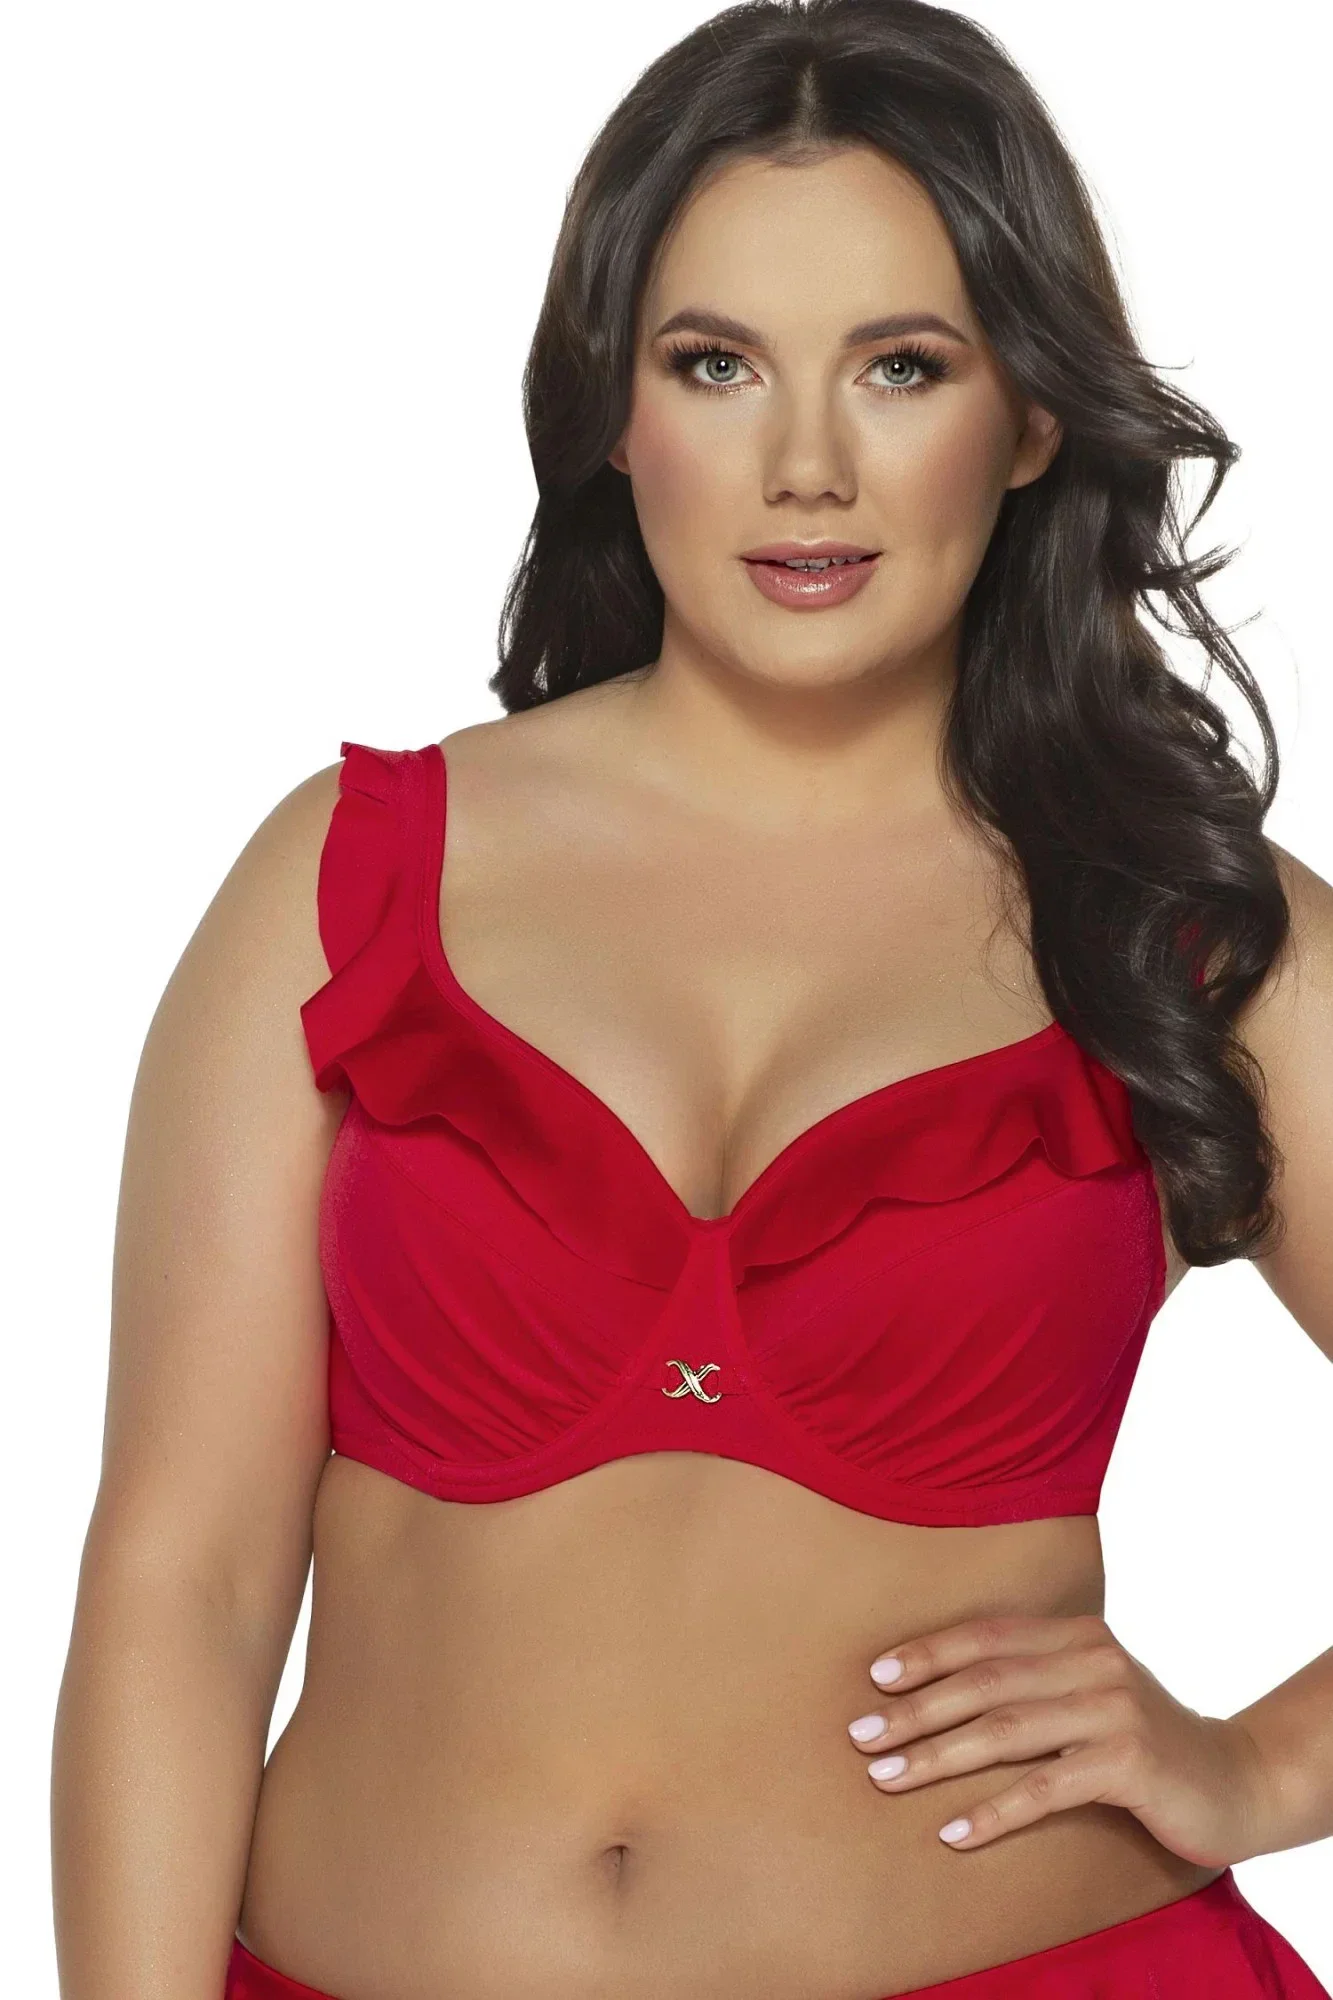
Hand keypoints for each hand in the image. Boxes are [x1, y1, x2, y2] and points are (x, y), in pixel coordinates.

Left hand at [846, 1613, 1274, 1864]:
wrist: (1232, 1780)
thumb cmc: (1139, 1739)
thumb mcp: (1088, 1692)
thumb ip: (1033, 1679)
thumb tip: (936, 1692)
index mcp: (1077, 1633)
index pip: (985, 1636)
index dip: (926, 1654)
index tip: (873, 1678)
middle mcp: (1092, 1659)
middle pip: (984, 1682)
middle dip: (915, 1710)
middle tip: (860, 1737)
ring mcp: (1112, 1708)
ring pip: (1004, 1730)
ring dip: (936, 1756)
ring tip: (886, 1778)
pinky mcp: (1128, 1762)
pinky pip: (1045, 1787)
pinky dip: (994, 1810)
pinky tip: (953, 1830)